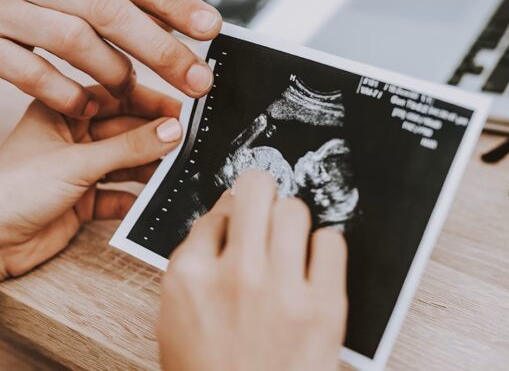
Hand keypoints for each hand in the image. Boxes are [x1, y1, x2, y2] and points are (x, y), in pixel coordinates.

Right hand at [0, 0, 220, 114]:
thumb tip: (160, 17)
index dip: (174, 2)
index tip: (210, 28)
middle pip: (111, 11)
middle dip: (162, 49)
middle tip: (196, 79)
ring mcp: (3, 7)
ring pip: (76, 41)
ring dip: (114, 74)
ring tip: (132, 94)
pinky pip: (34, 74)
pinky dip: (67, 94)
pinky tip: (85, 107)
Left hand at [0, 84, 182, 278]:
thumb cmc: (11, 190)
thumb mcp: (77, 162)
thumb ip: (128, 147)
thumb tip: (170, 130)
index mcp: (59, 111)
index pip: (114, 96)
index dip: (149, 101)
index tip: (182, 108)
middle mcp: (70, 137)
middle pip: (123, 130)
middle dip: (153, 136)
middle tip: (188, 140)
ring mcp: (76, 170)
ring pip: (123, 162)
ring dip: (148, 166)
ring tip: (178, 168)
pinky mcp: (81, 201)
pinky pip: (117, 194)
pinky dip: (135, 197)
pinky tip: (153, 198)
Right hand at [158, 171, 347, 370]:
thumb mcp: (175, 318)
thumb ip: (194, 266)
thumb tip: (223, 220)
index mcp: (190, 276)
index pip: (216, 212)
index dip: (230, 216)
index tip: (239, 223)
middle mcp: (234, 274)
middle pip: (256, 190)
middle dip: (260, 194)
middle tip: (265, 208)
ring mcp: (281, 290)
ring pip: (295, 209)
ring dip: (291, 221)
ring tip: (289, 243)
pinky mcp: (324, 308)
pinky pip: (332, 242)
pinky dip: (324, 248)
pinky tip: (313, 265)